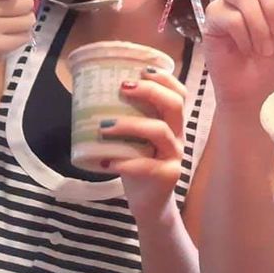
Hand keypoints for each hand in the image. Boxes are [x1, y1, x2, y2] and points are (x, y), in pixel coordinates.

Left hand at [100, 67, 185, 220]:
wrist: (149, 202)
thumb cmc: (138, 162)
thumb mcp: (137, 138)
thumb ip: (130, 118)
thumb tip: (94, 92)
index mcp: (173, 123)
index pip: (179, 94)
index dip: (165, 79)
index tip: (143, 70)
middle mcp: (178, 135)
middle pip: (174, 105)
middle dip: (150, 92)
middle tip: (123, 87)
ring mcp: (175, 155)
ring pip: (159, 132)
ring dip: (130, 125)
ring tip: (103, 127)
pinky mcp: (167, 175)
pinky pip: (147, 165)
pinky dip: (125, 162)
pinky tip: (107, 162)